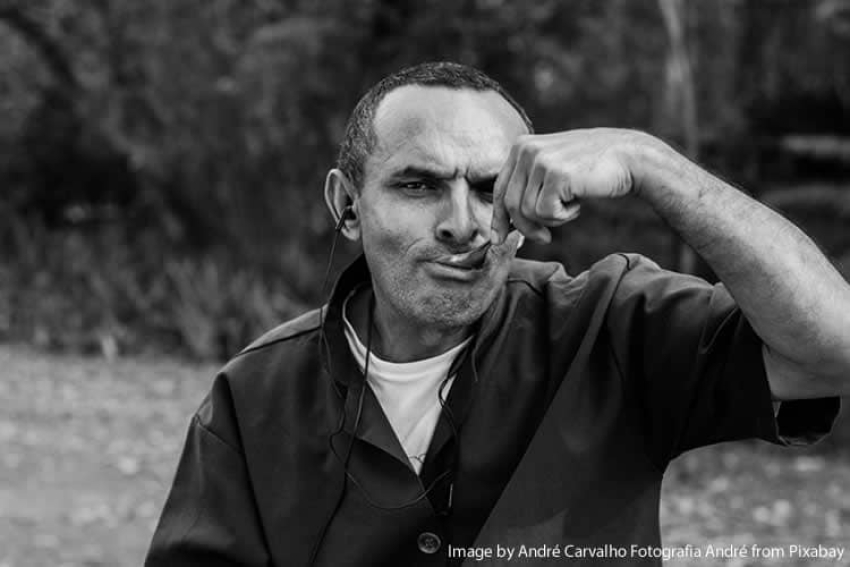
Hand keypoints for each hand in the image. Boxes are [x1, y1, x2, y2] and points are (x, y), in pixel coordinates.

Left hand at [491, 128, 647, 243]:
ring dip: (551, 219)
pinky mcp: (556, 175)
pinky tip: (578, 202)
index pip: (499, 189)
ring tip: (571, 205)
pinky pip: (545, 213)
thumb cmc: (592, 168)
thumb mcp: (553, 169)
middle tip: (544, 238)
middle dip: (525, 228)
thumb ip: (529, 185)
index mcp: (521, 146)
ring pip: (527, 212)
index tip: (498, 239)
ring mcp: (540, 161)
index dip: (499, 218)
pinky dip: (563, 216)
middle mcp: (526, 150)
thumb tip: (505, 223)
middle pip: (509, 204)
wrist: (630, 158)